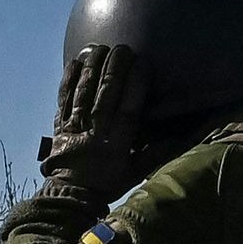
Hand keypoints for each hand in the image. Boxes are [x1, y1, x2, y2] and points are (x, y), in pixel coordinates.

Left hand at [37, 44, 154, 203]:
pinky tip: (75, 62)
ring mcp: (76, 127)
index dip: (135, 85)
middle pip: (106, 94)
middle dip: (115, 68)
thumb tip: (181, 140)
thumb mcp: (134, 173)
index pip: (128, 108)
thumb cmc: (107, 184)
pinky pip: (64, 100)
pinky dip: (68, 80)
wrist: (70, 196)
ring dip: (92, 68)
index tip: (142, 63)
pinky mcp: (61, 126)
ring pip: (84, 92)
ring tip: (100, 47)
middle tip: (122, 48)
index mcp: (117, 143)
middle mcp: (96, 131)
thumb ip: (155, 155)